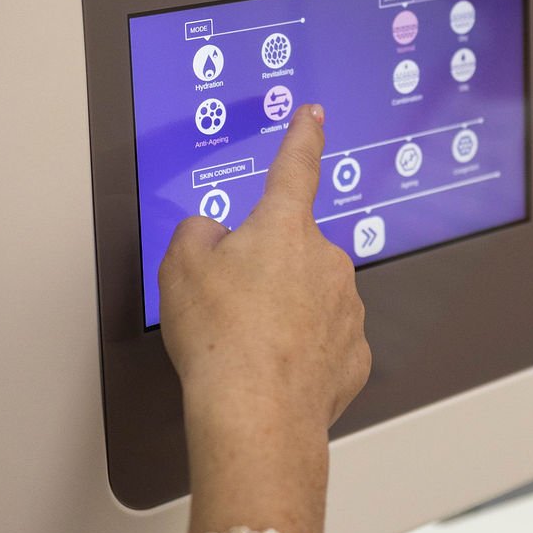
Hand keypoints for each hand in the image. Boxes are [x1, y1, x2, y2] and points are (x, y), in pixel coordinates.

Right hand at [160, 104, 370, 436]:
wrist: (256, 414)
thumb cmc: (221, 342)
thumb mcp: (179, 265)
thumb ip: (197, 232)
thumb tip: (213, 237)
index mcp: (284, 227)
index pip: (295, 167)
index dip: (302, 138)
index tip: (313, 117)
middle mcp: (326, 261)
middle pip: (292, 251)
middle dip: (266, 271)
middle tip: (231, 307)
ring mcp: (346, 309)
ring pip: (311, 298)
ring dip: (284, 314)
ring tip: (248, 345)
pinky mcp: (353, 356)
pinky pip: (323, 344)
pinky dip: (300, 354)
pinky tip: (273, 370)